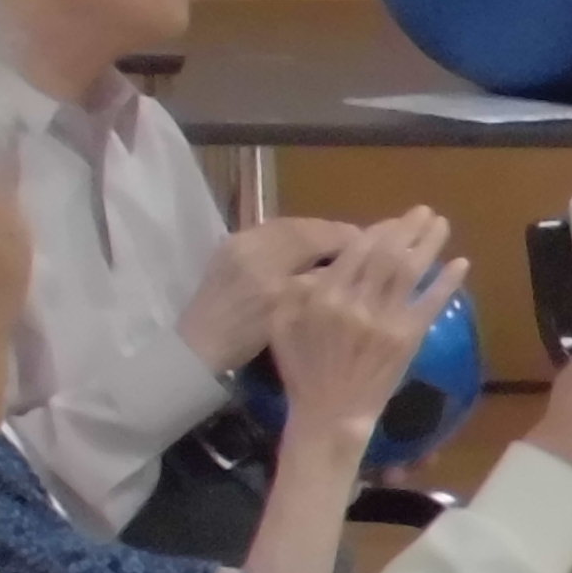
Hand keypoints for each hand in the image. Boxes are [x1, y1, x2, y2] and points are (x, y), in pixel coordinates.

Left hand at [179, 215, 358, 371]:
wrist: (199, 346)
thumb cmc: (248, 337)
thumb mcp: (293, 311)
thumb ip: (321, 281)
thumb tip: (350, 263)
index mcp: (268, 260)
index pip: (317, 235)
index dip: (348, 237)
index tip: (372, 246)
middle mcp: (251, 242)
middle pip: (300, 225)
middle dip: (331, 232)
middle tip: (357, 244)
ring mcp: (236, 242)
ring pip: (283, 227)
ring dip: (311, 233)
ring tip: (332, 247)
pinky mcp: (228, 248)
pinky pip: (267, 233)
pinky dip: (290, 238)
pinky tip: (301, 251)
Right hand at [262, 214, 462, 440]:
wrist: (330, 413)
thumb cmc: (303, 371)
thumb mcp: (281, 327)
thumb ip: (294, 293)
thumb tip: (317, 267)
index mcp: (324, 296)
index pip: (357, 251)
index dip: (379, 231)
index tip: (393, 221)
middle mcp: (356, 303)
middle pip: (388, 255)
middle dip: (408, 228)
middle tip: (424, 211)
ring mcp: (385, 320)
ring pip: (411, 272)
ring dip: (429, 244)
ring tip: (442, 224)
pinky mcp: (408, 339)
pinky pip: (431, 304)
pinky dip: (447, 282)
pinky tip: (461, 264)